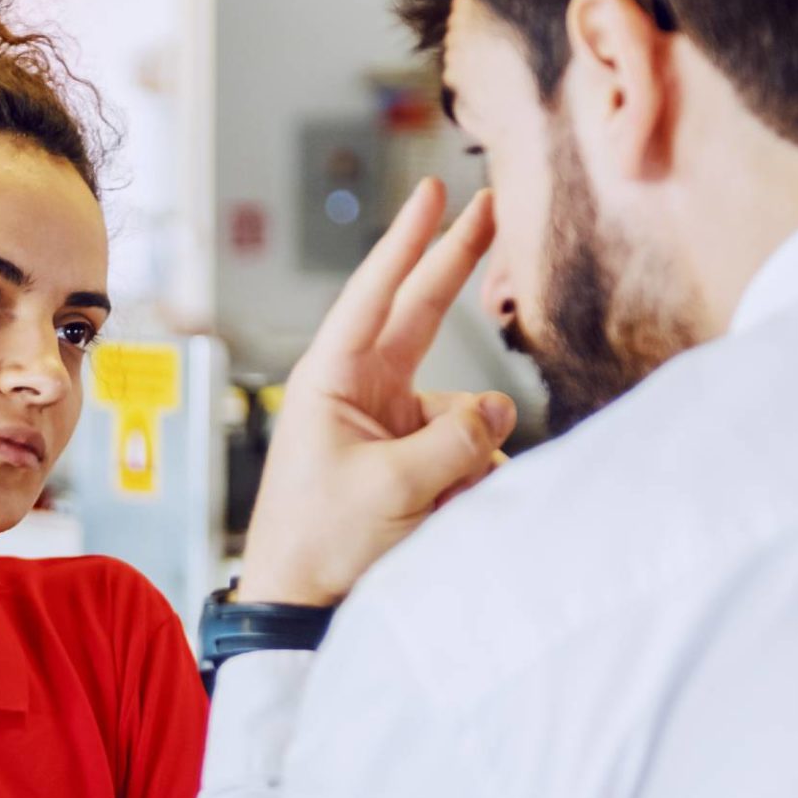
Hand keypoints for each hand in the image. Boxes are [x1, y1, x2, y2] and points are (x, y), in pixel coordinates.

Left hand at [238, 181, 516, 607]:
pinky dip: (470, 484)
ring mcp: (392, 429)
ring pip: (464, 413)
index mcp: (334, 381)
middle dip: (455, 266)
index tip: (434, 191)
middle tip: (490, 204)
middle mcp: (363, 394)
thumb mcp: (390, 488)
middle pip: (421, 315)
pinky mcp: (416, 464)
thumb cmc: (319, 542)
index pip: (377, 295)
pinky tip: (444, 519)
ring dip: (467, 456)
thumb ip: (452, 440)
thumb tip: (498, 409)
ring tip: (432, 510)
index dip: (409, 241)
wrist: (299, 606)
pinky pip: (468, 456)